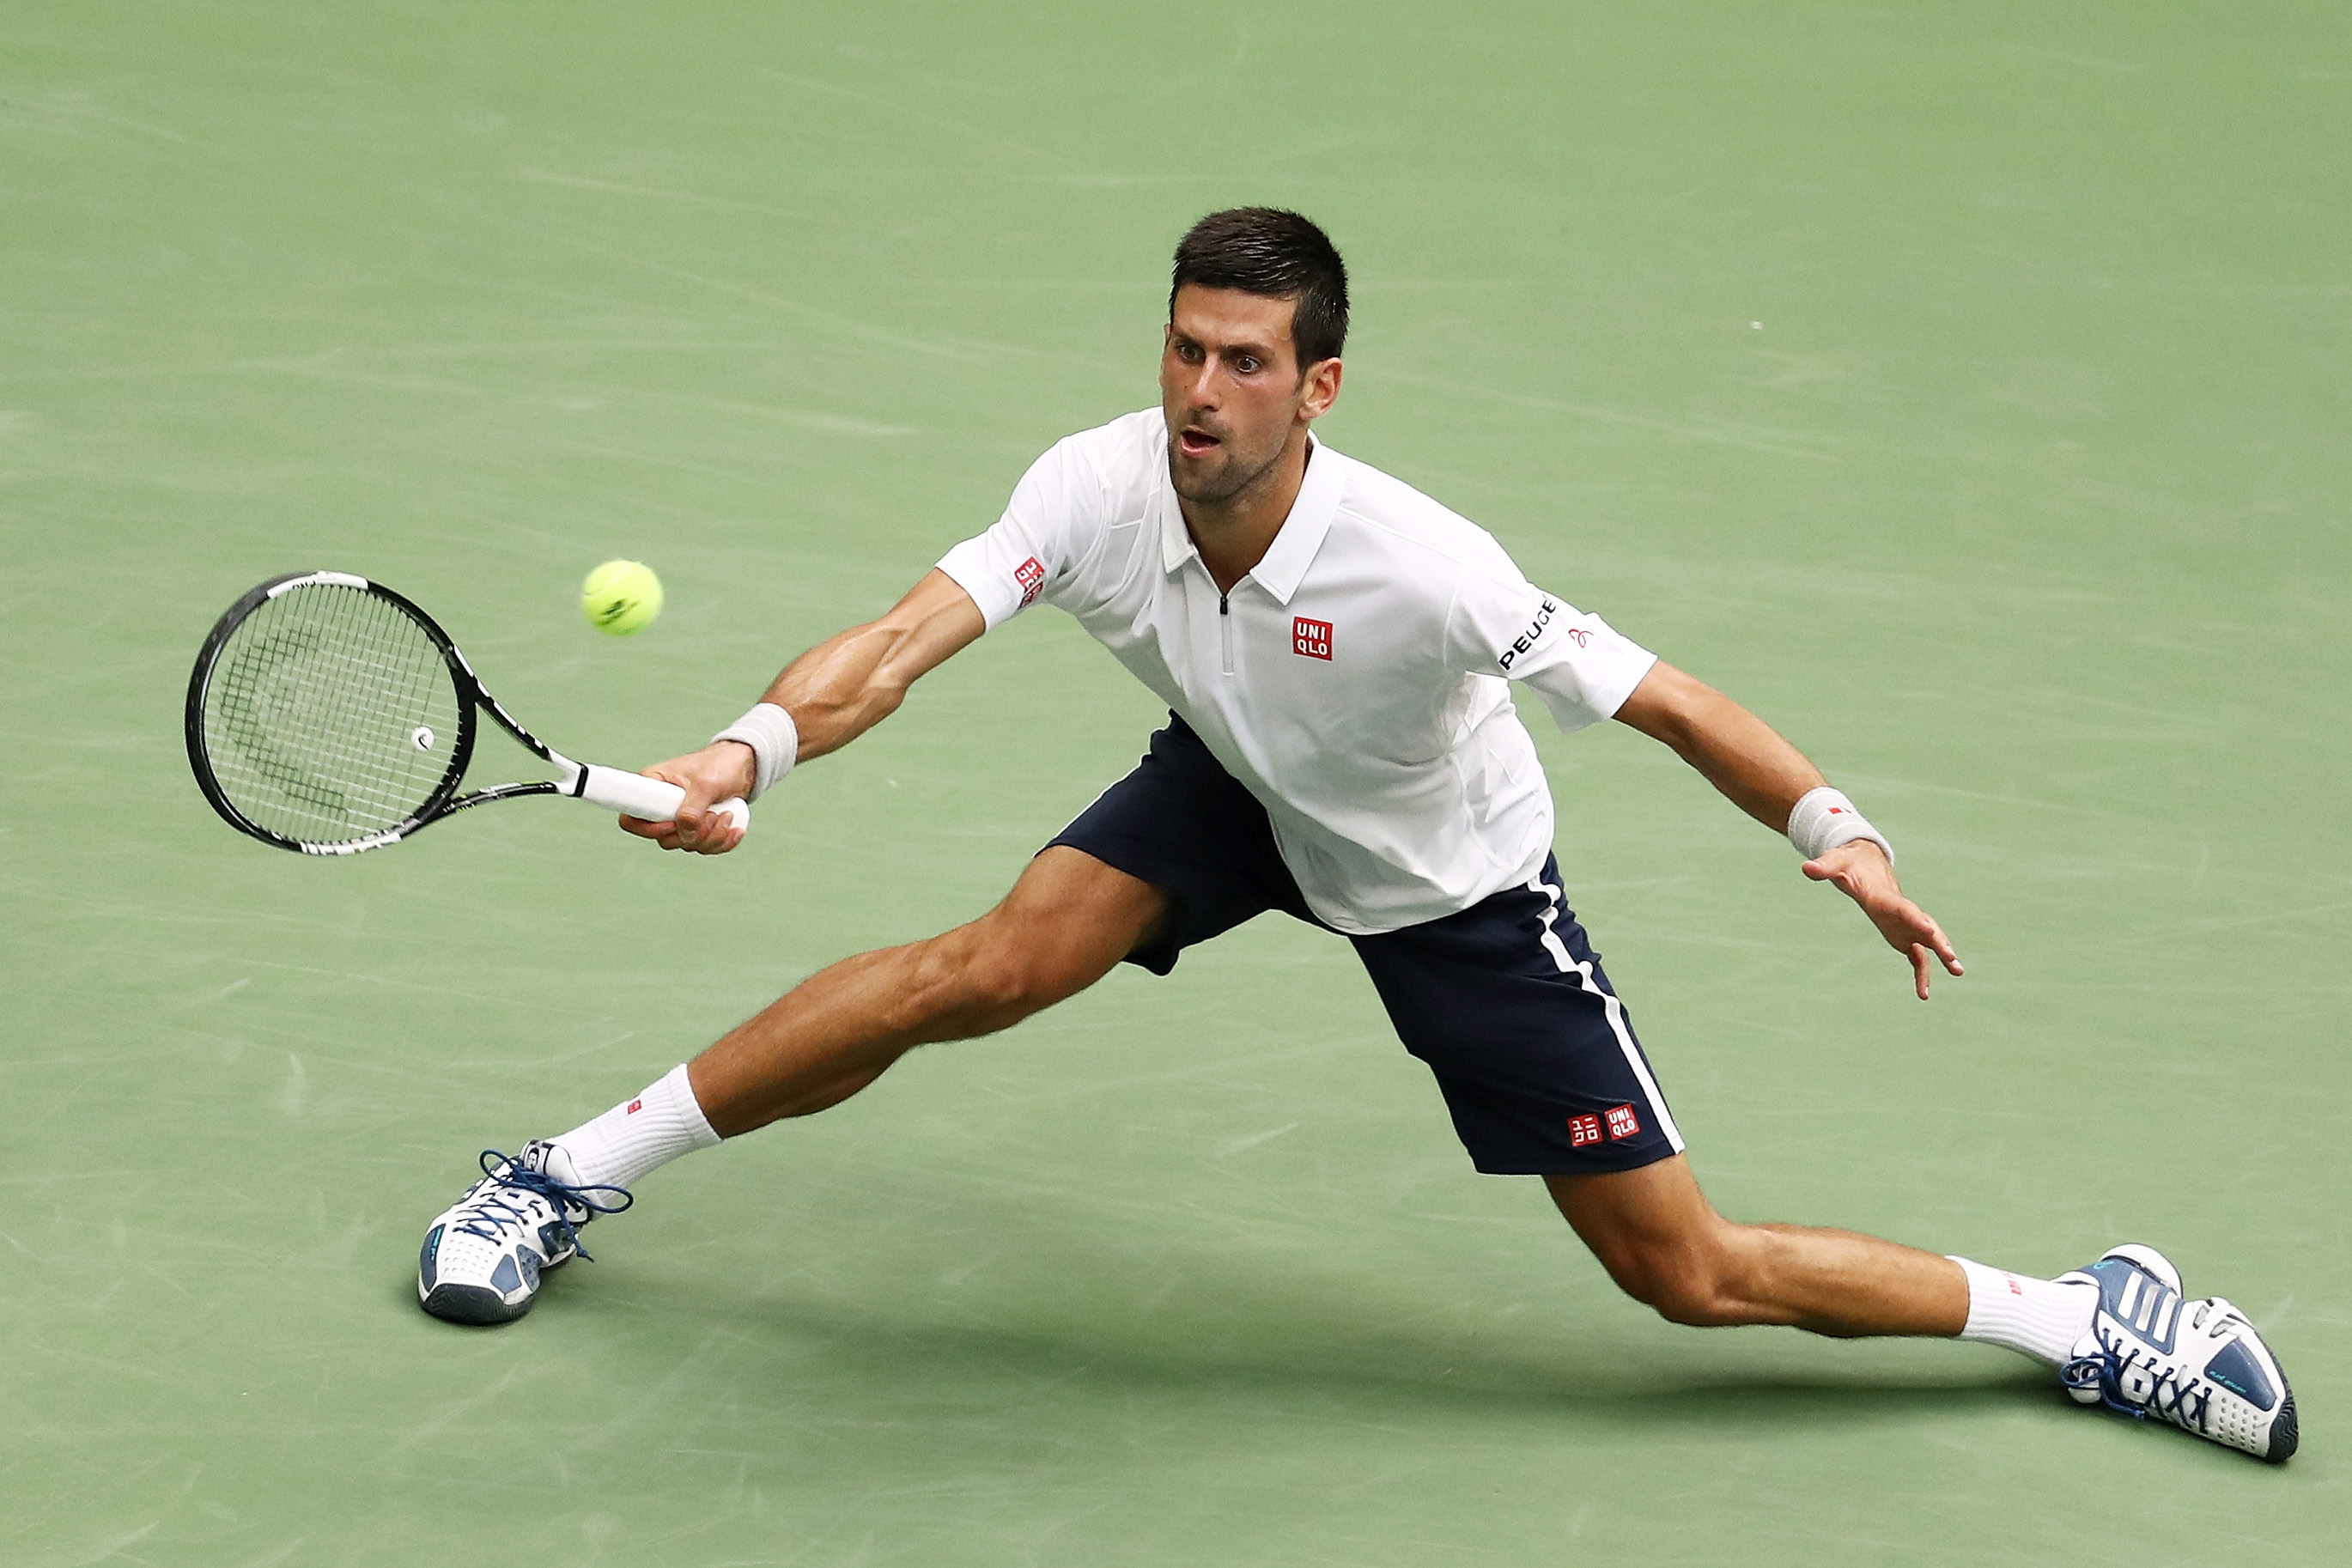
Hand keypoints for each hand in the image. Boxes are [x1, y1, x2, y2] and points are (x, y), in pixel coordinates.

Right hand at [617, 741, 755, 853]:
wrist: (743, 765)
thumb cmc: (719, 764)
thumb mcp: (705, 783)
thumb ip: (692, 809)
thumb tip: (684, 833)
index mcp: (652, 787)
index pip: (631, 818)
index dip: (649, 829)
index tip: (673, 824)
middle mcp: (662, 806)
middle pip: (664, 839)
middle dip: (693, 834)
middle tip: (712, 815)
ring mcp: (680, 819)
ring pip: (686, 844)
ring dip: (711, 837)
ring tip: (727, 815)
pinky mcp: (698, 827)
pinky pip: (704, 847)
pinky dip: (722, 842)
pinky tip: (735, 829)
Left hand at [1802, 840, 1963, 999]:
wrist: (1867, 863)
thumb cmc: (1849, 864)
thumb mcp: (1836, 864)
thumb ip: (1824, 868)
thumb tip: (1807, 868)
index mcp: (1886, 897)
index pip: (1903, 908)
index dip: (1915, 918)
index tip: (1928, 929)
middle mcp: (1902, 912)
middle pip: (1925, 926)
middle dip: (1939, 941)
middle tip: (1953, 958)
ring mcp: (1906, 925)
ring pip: (1929, 942)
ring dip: (1943, 957)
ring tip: (1959, 972)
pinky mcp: (1904, 936)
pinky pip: (1918, 958)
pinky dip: (1922, 974)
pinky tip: (1923, 995)